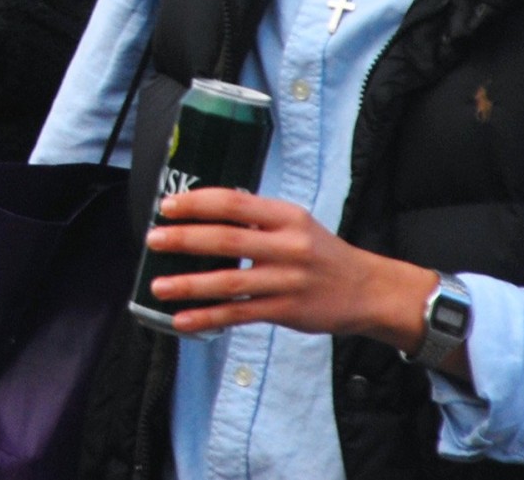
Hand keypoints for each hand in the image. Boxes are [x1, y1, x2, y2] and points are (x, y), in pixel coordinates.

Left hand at [147, 188, 441, 361]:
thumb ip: (256, 217)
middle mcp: (287, 246)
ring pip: (230, 282)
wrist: (370, 291)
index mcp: (286, 216)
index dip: (197, 203)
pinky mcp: (287, 310)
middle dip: (185, 239)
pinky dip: (209, 318)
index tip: (168, 206)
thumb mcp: (295, 223)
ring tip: (158, 285)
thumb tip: (203, 209)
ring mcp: (287, 280)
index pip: (234, 202)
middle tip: (153, 239)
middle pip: (227, 239)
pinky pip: (240, 314)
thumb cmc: (322, 254)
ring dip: (189, 284)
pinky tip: (183, 320)